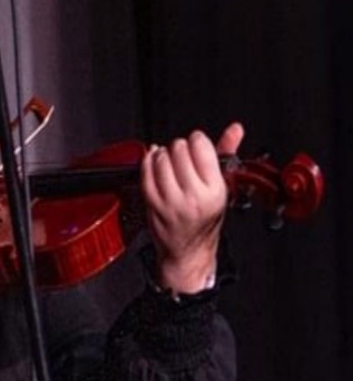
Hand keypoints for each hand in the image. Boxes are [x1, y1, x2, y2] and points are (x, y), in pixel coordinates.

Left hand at [141, 122, 243, 293]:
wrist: (188, 251)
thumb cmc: (205, 220)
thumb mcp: (222, 187)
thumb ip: (226, 154)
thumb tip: (235, 129)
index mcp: (214, 189)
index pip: (200, 146)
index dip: (196, 141)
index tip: (196, 146)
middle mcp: (193, 196)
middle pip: (179, 149)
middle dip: (179, 148)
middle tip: (182, 157)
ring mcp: (171, 201)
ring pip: (161, 158)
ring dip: (163, 154)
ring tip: (169, 162)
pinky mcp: (152, 204)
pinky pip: (145, 173)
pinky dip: (147, 162)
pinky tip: (154, 163)